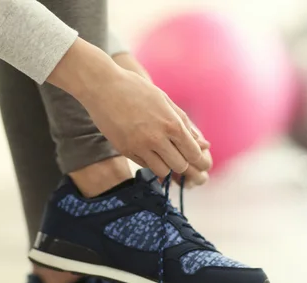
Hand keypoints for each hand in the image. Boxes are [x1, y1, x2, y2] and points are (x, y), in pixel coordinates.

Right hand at [112, 53, 211, 187]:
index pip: (194, 154)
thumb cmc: (136, 89)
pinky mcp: (125, 151)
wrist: (102, 87)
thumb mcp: (164, 100)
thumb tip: (204, 143)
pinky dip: (148, 160)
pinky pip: (144, 165)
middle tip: (176, 154)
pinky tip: (144, 147)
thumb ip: (184, 122)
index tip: (194, 157)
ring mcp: (140, 146)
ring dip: (165, 164)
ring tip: (161, 152)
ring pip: (162, 171)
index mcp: (172, 124)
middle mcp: (157, 138)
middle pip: (180, 166)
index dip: (197, 158)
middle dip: (181, 162)